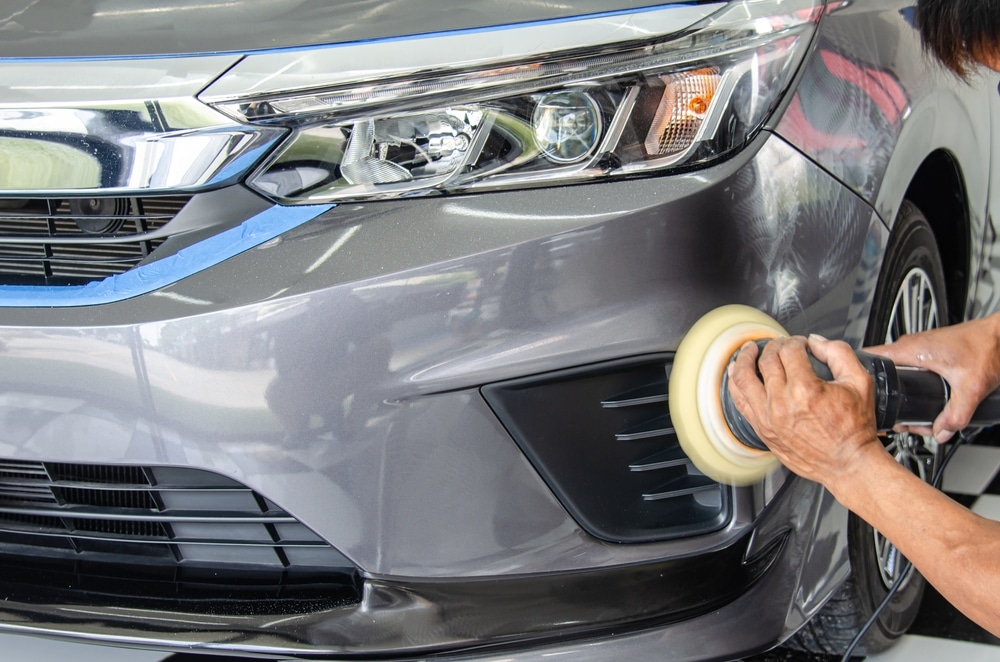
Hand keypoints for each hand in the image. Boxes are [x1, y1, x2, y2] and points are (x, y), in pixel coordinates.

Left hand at [726, 335, 884, 489]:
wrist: (848, 463)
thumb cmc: (854, 428)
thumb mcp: (860, 382)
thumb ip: (839, 353)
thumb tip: (816, 341)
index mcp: (806, 390)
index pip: (789, 351)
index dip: (795, 341)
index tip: (801, 343)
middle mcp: (782, 403)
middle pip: (767, 361)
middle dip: (773, 346)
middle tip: (780, 343)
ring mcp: (768, 418)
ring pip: (743, 379)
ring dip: (744, 359)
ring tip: (748, 350)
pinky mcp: (762, 430)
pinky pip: (740, 402)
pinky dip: (734, 384)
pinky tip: (736, 373)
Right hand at [866, 313, 999, 441]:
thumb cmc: (987, 346)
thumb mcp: (971, 387)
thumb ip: (956, 415)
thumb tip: (942, 432)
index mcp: (911, 349)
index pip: (869, 358)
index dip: (860, 377)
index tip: (861, 396)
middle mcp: (911, 345)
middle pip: (884, 372)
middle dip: (888, 397)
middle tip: (899, 418)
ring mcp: (920, 347)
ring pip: (899, 371)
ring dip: (902, 391)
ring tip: (913, 411)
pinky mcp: (930, 351)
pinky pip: (910, 368)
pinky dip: (912, 384)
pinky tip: (924, 396)